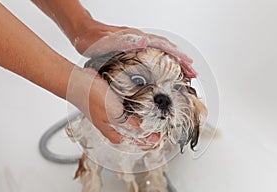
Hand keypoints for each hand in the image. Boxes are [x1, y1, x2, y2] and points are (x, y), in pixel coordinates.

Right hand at [67, 67, 159, 144]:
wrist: (77, 80)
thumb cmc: (90, 97)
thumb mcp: (113, 113)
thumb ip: (127, 123)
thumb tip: (140, 130)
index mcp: (110, 130)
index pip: (131, 140)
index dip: (144, 140)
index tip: (157, 139)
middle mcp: (110, 123)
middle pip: (129, 131)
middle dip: (143, 131)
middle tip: (155, 130)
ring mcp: (108, 112)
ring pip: (127, 119)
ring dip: (138, 119)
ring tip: (149, 119)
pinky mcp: (108, 102)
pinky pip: (123, 107)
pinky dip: (131, 107)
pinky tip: (137, 103)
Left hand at [73, 20, 196, 78]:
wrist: (83, 33)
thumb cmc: (92, 39)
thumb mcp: (105, 42)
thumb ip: (124, 41)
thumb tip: (145, 41)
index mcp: (137, 38)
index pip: (163, 46)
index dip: (177, 56)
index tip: (189, 65)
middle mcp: (140, 39)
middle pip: (167, 49)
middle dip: (182, 61)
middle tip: (193, 73)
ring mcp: (138, 43)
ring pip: (162, 51)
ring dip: (175, 62)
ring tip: (185, 72)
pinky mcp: (134, 47)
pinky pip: (155, 54)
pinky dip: (164, 61)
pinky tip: (166, 67)